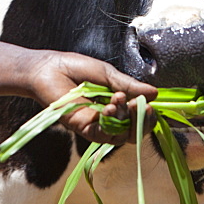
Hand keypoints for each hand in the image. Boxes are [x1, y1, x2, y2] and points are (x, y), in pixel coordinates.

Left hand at [29, 51, 157, 145]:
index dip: (148, 114)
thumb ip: (129, 85)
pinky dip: (110, 124)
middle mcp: (109, 118)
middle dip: (142, 121)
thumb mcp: (108, 74)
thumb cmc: (75, 68)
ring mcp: (97, 125)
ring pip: (121, 135)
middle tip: (141, 106)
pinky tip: (109, 108)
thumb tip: (155, 93)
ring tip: (119, 100)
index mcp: (117, 103)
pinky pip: (103, 135)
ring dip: (126, 119)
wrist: (49, 68)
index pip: (139, 117)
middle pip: (134, 131)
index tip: (151, 103)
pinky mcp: (84, 129)